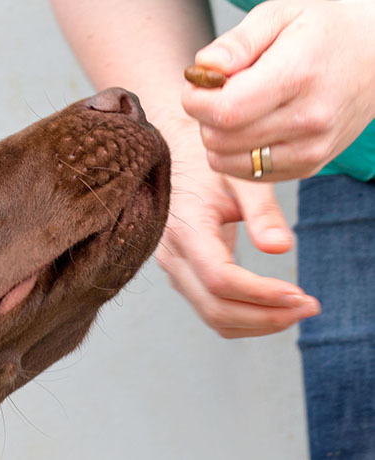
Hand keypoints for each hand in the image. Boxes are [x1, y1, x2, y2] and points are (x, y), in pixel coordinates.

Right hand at [156, 119, 319, 337]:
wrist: (175, 159)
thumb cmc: (209, 165)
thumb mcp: (242, 178)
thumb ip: (262, 211)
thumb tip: (283, 248)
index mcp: (185, 228)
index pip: (220, 278)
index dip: (260, 293)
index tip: (298, 293)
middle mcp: (171, 254)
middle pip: (216, 307)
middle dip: (266, 316)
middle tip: (309, 306)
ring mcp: (173, 268)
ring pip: (213, 316)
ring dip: (258, 323)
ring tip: (298, 309)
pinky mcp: (182, 275)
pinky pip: (211, 310)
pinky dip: (245, 319)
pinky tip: (275, 306)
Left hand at [182, 0, 374, 180]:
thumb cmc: (324, 28)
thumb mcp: (280, 14)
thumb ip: (237, 42)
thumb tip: (204, 67)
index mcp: (298, 76)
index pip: (225, 110)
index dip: (195, 100)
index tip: (198, 83)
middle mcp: (309, 119)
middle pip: (220, 139)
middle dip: (204, 117)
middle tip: (217, 93)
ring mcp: (312, 148)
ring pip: (228, 162)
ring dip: (217, 138)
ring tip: (235, 109)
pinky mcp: (310, 165)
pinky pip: (249, 173)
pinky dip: (236, 154)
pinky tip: (250, 126)